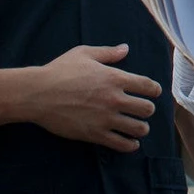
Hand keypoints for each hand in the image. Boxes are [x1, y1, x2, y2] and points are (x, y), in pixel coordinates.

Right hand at [21, 45, 161, 150]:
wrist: (38, 94)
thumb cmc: (59, 71)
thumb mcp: (84, 54)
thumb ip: (108, 53)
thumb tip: (125, 48)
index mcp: (115, 78)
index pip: (148, 86)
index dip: (155, 90)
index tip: (153, 93)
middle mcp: (115, 99)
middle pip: (147, 109)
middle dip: (148, 110)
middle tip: (142, 111)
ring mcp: (106, 118)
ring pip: (139, 128)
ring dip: (141, 128)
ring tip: (138, 128)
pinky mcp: (95, 134)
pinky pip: (122, 144)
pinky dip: (130, 145)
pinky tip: (130, 142)